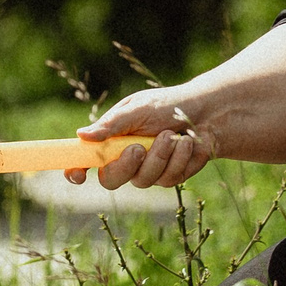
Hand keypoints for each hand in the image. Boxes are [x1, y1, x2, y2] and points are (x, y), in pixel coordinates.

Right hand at [69, 89, 216, 188]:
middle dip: (125, 166)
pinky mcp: (171, 177)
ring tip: (174, 134)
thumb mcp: (138, 109)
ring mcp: (147, 171)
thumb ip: (112, 125)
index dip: (75, 171)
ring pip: (143, 180)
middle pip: (110, 180)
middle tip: (138, 148)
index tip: (78, 174)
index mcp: (110, 140)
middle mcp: (125, 159)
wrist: (209, 112)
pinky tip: (188, 142)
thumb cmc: (169, 105)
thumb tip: (81, 134)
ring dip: (161, 156)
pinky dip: (180, 158)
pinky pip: (169, 179)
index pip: (85, 162)